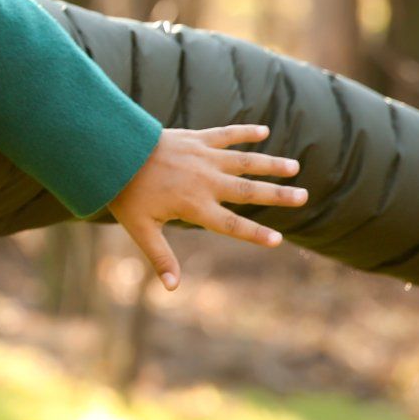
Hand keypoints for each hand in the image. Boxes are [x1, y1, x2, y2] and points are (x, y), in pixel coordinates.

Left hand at [106, 124, 304, 290]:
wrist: (114, 152)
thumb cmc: (126, 194)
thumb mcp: (141, 229)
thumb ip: (160, 257)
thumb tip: (172, 288)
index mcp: (194, 206)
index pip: (231, 224)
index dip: (254, 233)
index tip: (277, 240)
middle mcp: (205, 182)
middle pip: (248, 191)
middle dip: (277, 195)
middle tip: (303, 196)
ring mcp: (203, 158)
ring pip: (244, 161)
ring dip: (270, 164)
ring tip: (295, 167)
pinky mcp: (196, 139)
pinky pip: (225, 134)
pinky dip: (244, 131)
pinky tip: (264, 131)